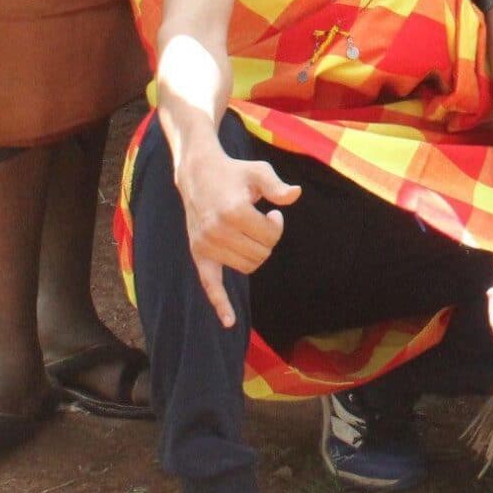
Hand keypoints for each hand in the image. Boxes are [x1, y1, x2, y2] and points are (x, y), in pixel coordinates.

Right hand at [179, 149, 299, 328]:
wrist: (198, 174)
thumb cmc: (234, 172)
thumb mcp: (259, 171)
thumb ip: (277, 186)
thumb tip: (295, 195)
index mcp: (234, 212)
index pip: (270, 236)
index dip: (277, 225)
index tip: (272, 213)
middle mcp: (217, 232)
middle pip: (260, 254)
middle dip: (268, 240)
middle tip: (262, 221)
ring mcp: (206, 245)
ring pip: (246, 267)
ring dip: (255, 253)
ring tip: (249, 233)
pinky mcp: (198, 254)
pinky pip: (210, 285)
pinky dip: (220, 304)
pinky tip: (230, 321)